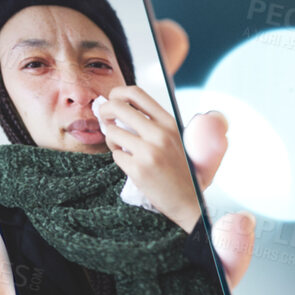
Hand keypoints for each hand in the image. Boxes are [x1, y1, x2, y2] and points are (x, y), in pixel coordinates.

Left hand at [0, 21, 255, 294]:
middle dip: (148, 104)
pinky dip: (214, 254)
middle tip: (178, 60)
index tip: (119, 29)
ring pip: (152, 209)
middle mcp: (37, 237)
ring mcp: (83, 283)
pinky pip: (180, 281)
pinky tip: (231, 229)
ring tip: (216, 132)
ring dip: (191, 165)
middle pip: (107, 155)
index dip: (78, 72)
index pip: (41, 118)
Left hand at [96, 85, 206, 231]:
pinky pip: (116, 154)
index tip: (112, 99)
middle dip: (104, 110)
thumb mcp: (177, 139)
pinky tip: (131, 164)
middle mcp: (160, 134)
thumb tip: (123, 106)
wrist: (189, 201)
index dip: (117, 92)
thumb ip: (156, 123)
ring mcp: (148, 152)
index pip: (136, 93)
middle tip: (104, 119)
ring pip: (112, 132)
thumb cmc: (181, 170)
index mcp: (170, 123)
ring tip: (122, 147)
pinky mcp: (138, 170)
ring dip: (111, 139)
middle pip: (118, 106)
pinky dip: (120, 158)